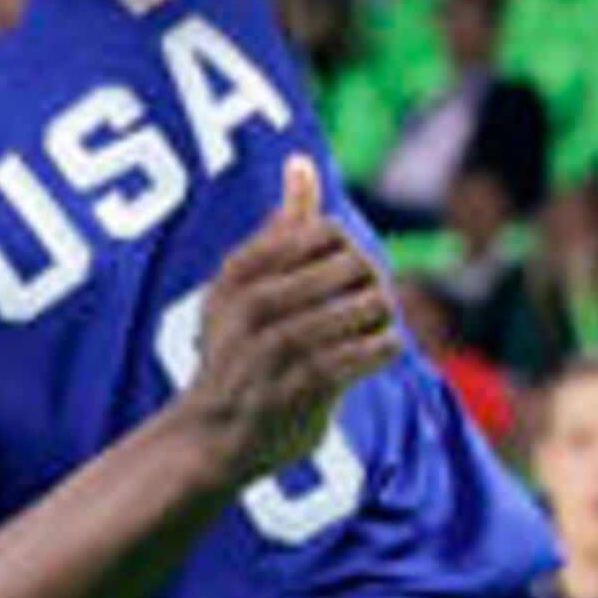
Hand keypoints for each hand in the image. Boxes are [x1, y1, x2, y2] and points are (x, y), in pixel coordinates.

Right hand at [182, 159, 399, 485]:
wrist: (212, 436)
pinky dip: (384, 347)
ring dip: (382, 316)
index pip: (322, 233)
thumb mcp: (243, 285)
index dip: (347, 249)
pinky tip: (377, 351)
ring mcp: (277, 348)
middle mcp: (253, 307)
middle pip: (351, 265)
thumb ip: (280, 226)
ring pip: (365, 306)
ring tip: (376, 326)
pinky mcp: (304, 388)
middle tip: (372, 300)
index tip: (344, 274)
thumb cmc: (237, 349)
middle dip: (372, 281)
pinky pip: (371, 350)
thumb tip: (303, 161)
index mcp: (238, 273)